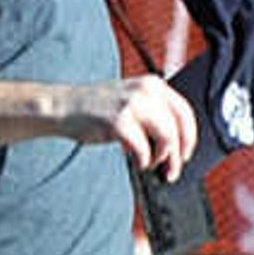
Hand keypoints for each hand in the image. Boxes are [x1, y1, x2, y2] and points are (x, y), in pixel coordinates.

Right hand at [84, 75, 199, 179]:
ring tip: (153, 165)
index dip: (190, 137)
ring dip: (163, 158)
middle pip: (178, 127)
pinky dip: (144, 160)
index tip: (186, 154)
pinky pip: (143, 148)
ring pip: (166, 137)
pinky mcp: (118, 122)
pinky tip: (138, 162)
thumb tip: (175, 144)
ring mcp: (132, 105)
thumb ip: (154, 113)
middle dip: (178, 154)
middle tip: (173, 170)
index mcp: (153, 84)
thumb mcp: (131, 101)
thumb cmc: (96, 110)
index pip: (185, 112)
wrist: (64, 107)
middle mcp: (147, 90)